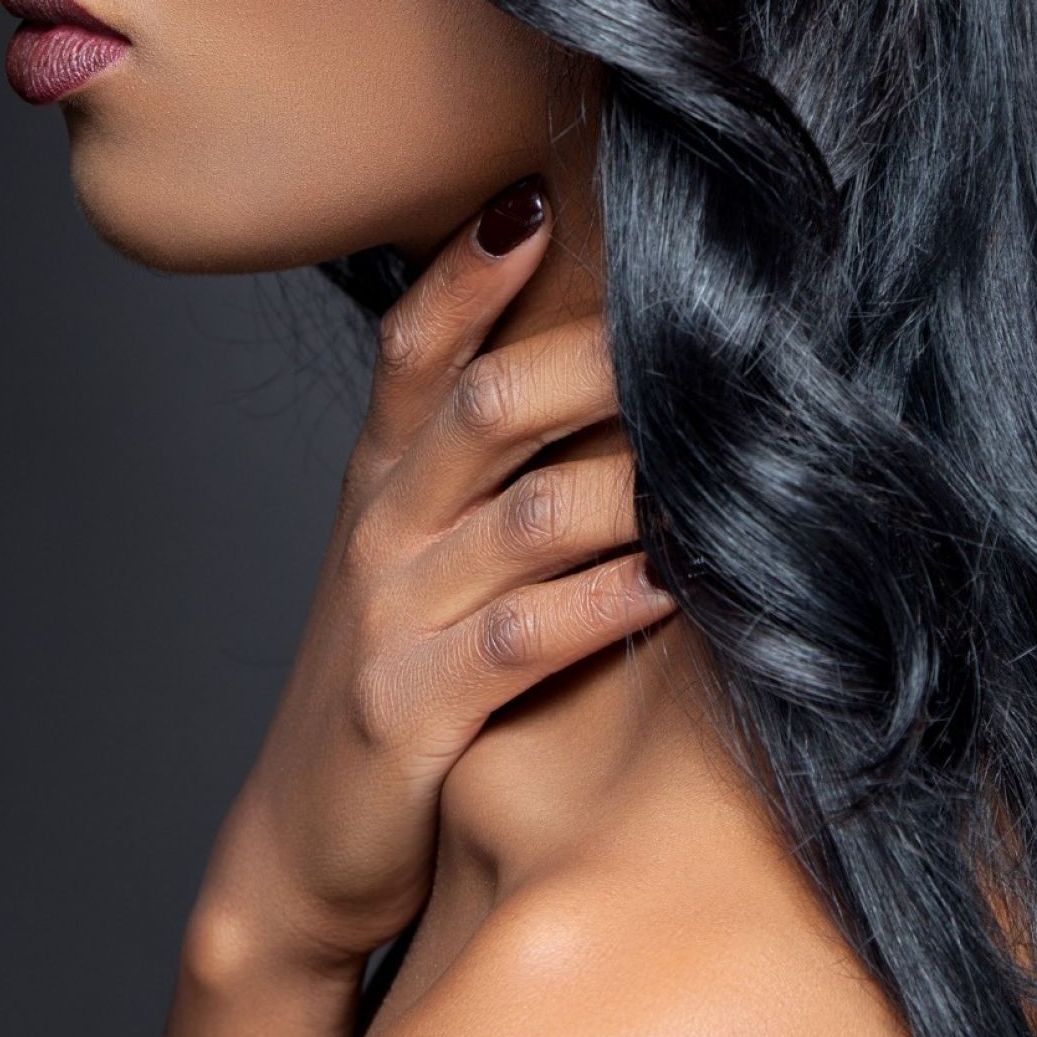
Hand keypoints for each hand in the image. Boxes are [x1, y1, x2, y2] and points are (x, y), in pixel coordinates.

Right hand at [191, 178, 677, 979]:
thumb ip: (485, 465)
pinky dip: (608, 601)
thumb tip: (605, 361)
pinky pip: (524, 635)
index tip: (542, 191)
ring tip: (733, 445)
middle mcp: (381, 529)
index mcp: (382, 479)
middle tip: (713, 313)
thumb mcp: (419, 555)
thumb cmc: (393, 677)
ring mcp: (391, 617)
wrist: (302, 845)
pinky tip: (680, 579)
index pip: (417, 344)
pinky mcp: (412, 709)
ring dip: (635, 481)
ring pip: (526, 516)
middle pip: (487, 406)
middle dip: (598, 357)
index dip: (472, 269)